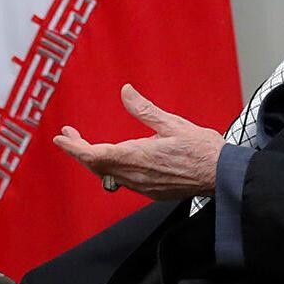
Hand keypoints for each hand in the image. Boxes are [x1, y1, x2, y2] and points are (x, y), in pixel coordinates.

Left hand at [50, 84, 222, 198]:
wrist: (222, 176)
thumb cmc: (202, 149)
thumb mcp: (173, 123)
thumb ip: (145, 110)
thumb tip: (125, 91)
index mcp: (137, 156)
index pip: (94, 155)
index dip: (74, 147)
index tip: (61, 138)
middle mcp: (135, 175)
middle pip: (96, 166)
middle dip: (79, 150)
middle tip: (69, 135)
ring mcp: (142, 187)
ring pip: (108, 175)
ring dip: (94, 159)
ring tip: (85, 144)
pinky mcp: (151, 192)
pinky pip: (122, 181)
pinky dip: (110, 168)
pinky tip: (113, 158)